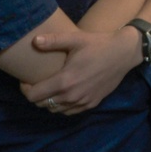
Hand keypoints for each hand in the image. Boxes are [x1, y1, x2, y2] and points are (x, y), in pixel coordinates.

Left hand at [20, 27, 140, 114]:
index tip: (26, 80)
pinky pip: (69, 112)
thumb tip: (34, 40)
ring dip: (49, 101)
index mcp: (64, 81)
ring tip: (51, 88)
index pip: (34, 96)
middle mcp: (71, 96)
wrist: (125, 52)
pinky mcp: (92, 103)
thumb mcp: (76, 39)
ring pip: (55, 110)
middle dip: (36, 95)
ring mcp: (82, 102)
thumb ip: (54, 41)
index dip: (25, 89)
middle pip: (42, 104)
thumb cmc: (99, 44)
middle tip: (37, 83)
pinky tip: (65, 94)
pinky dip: (63, 106)